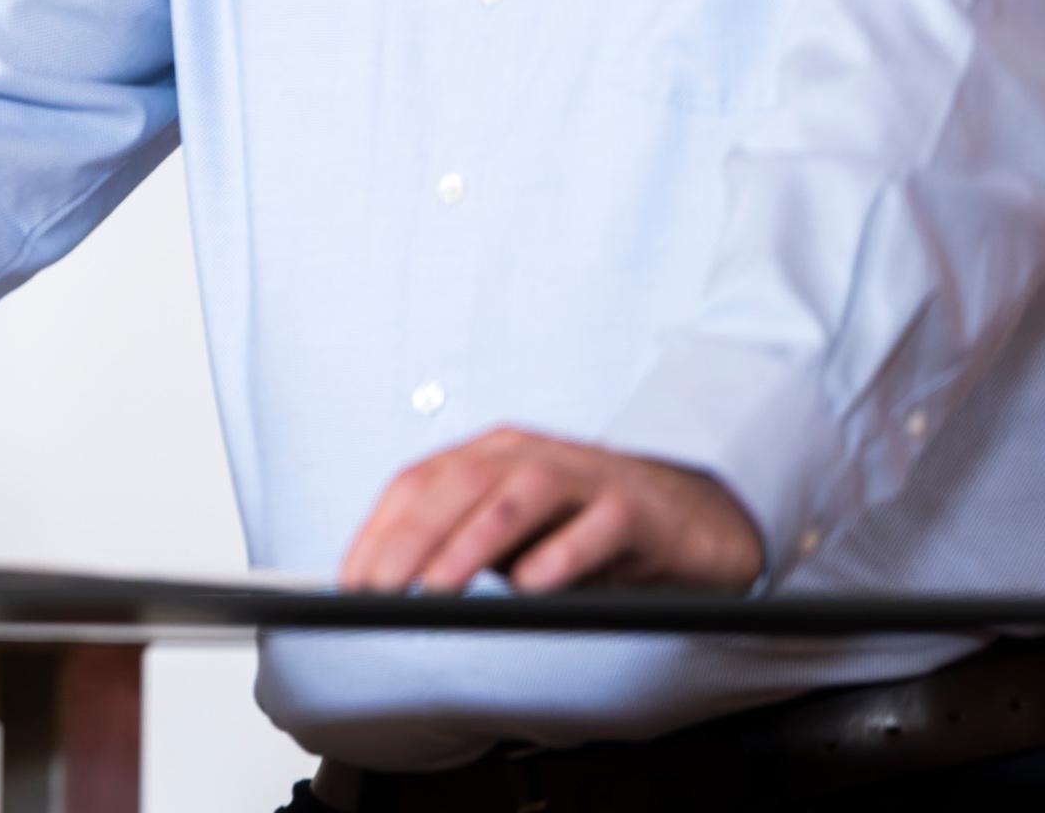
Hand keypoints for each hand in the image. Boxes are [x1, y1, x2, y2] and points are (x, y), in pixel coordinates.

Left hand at [340, 426, 763, 593]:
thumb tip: (386, 584)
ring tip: (435, 588)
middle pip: (458, 485)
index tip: (351, 580)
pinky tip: (534, 587)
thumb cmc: (589, 528)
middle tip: (380, 589)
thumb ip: (457, 546)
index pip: (419, 482)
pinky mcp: (635, 509)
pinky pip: (594, 529)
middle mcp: (531, 455)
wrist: (693, 522)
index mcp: (491, 455)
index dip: (379, 531)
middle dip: (409, 538)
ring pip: (517, 498)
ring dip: (470, 545)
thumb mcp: (512, 536)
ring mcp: (585, 477)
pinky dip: (561, 557)